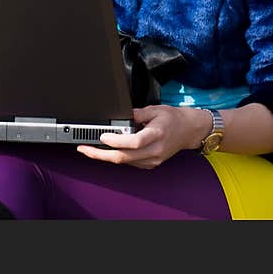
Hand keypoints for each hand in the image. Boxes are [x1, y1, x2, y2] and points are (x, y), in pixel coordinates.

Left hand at [77, 105, 207, 168]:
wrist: (189, 131)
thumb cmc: (173, 119)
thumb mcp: (155, 109)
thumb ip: (136, 113)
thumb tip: (119, 116)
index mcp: (156, 134)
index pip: (134, 142)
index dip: (117, 141)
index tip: (103, 136)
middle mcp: (155, 150)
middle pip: (124, 157)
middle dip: (100, 154)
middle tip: (84, 148)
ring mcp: (153, 160)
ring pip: (125, 162)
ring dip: (105, 156)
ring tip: (89, 148)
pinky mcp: (150, 164)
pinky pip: (130, 162)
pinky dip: (117, 156)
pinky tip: (107, 150)